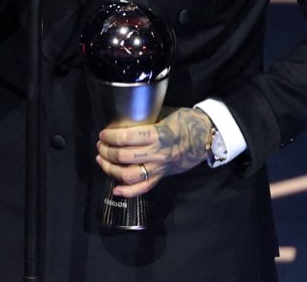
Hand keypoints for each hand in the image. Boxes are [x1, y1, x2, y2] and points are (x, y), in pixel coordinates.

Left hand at [95, 107, 212, 196]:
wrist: (206, 137)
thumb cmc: (186, 121)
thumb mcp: (165, 113)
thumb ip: (146, 120)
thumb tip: (125, 119)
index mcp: (157, 135)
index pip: (126, 138)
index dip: (110, 136)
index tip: (103, 133)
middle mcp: (157, 153)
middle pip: (123, 157)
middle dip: (106, 151)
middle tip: (100, 145)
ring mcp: (159, 167)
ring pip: (129, 175)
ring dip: (111, 169)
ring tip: (102, 160)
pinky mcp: (162, 176)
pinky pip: (144, 188)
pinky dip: (128, 192)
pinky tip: (115, 189)